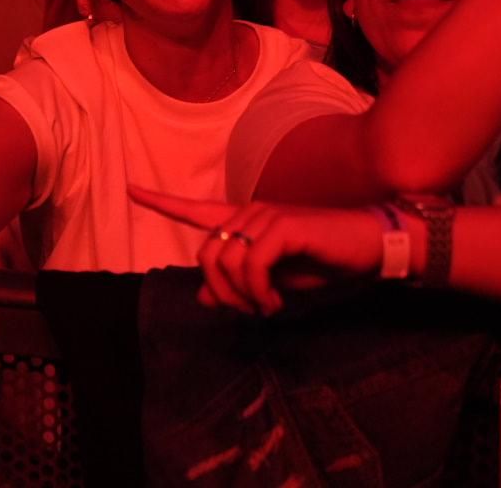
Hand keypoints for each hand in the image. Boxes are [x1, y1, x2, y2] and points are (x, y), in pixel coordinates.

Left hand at [129, 185, 381, 314]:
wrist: (370, 249)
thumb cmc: (323, 264)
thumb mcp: (274, 283)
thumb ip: (239, 286)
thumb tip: (202, 297)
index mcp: (243, 223)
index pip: (195, 210)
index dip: (160, 202)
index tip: (130, 189)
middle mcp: (248, 213)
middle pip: (205, 255)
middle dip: (222, 292)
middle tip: (251, 311)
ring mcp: (265, 216)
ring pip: (225, 262)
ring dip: (242, 296)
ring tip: (267, 307)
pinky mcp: (283, 226)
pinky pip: (251, 263)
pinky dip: (258, 291)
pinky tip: (274, 302)